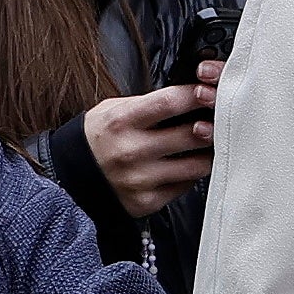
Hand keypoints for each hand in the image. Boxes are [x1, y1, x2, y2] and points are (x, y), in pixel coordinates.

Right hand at [81, 79, 217, 217]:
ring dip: (209, 153)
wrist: (71, 176)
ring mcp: (140, 179)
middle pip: (190, 135)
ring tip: (210, 144)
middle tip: (222, 120)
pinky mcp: (147, 201)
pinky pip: (185, 186)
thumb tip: (194, 96)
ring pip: (196, 165)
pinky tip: (187, 165)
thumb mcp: (115, 109)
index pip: (170, 103)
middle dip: (213, 125)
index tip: (212, 92)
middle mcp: (131, 151)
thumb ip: (151, 104)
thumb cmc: (99, 137)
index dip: (197, 95)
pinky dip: (191, 174)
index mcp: (122, 121)